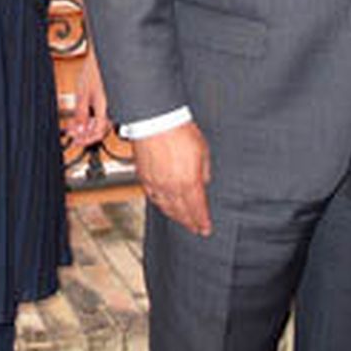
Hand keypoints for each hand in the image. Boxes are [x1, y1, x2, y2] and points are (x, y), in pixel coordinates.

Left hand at [67, 52, 109, 145]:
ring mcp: (112, 106)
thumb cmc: (95, 71)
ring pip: (101, 124)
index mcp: (104, 110)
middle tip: (72, 134)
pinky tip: (84, 116)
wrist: (105, 57)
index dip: (84, 140)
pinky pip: (103, 115)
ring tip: (75, 125)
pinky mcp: (111, 102)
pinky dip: (93, 118)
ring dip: (88, 127)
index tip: (74, 141)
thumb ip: (80, 114)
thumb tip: (77, 129)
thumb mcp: (82, 94)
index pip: (96, 133)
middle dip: (84, 135)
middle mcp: (111, 110)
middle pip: (99, 131)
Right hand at [132, 120, 211, 236]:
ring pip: (166, 208)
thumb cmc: (179, 131)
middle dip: (190, 222)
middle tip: (195, 228)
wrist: (156, 121)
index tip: (205, 229)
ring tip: (182, 220)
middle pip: (182, 212)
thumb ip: (204, 171)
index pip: (197, 209)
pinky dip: (160, 205)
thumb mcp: (203, 150)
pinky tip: (164, 205)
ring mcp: (156, 184)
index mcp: (189, 182)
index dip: (202, 222)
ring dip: (176, 216)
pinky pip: (153, 198)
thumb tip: (204, 181)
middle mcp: (172, 187)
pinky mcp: (144, 178)